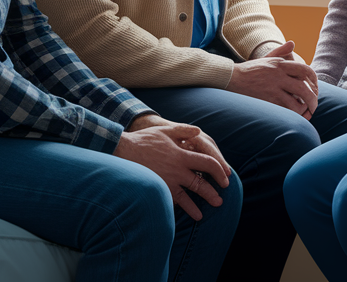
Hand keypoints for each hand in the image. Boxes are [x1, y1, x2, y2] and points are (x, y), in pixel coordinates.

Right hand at [115, 114, 230, 220]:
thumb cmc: (144, 140)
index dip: (219, 172)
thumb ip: (184, 130)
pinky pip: (169, 203)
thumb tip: (199, 131)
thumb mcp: (165, 131)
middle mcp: (177, 171)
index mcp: (182, 155)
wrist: (122, 152)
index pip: (208, 164)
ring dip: (195, 208)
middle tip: (219, 201)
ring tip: (201, 216)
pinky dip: (175, 209)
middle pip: (200, 185)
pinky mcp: (156, 191)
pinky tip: (178, 215)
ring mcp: (166, 183)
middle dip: (211, 194)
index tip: (225, 179)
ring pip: (186, 199)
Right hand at [228, 40, 318, 118]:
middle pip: (304, 87)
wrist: (231, 78)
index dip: (314, 81)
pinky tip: (294, 116)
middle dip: (313, 99)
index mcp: (280, 64)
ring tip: (305, 113)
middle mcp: (279, 74)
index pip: (305, 70)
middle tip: (313, 106)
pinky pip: (286, 108)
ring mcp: (273, 87)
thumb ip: (281, 51)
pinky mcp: (268, 99)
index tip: (314, 88)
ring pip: (297, 100)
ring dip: (304, 108)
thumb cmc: (250, 70)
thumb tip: (293, 43)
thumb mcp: (266, 57)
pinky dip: (294, 113)